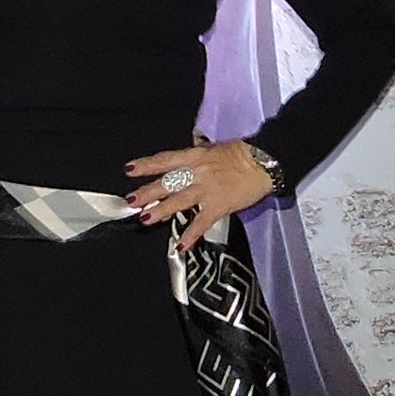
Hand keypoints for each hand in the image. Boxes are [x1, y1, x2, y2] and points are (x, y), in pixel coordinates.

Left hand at [123, 140, 276, 254]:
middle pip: (167, 182)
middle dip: (147, 192)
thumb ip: (196, 158)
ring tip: (146, 219)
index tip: (130, 170)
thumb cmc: (240, 154)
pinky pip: (201, 222)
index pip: (166, 160)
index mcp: (195, 156)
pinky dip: (190, 235)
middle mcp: (197, 172)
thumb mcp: (213, 149)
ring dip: (161, 210)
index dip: (147, 165)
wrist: (264, 162)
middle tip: (131, 200)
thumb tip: (181, 165)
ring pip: (179, 200)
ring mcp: (207, 190)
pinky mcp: (219, 206)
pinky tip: (180, 246)